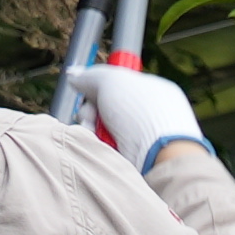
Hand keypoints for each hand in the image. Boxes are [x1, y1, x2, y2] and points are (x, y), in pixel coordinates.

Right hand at [80, 63, 210, 180]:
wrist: (160, 158)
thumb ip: (91, 76)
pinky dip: (97, 144)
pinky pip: (105, 146)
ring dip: (91, 127)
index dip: (100, 86)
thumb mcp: (113, 82)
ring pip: (101, 127)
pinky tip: (99, 144)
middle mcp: (149, 113)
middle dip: (91, 110)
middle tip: (92, 115)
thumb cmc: (142, 114)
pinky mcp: (133, 157)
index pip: (120, 84)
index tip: (90, 89)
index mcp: (155, 90)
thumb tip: (74, 77)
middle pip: (105, 106)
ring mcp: (141, 137)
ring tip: (94, 130)